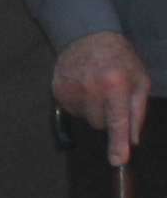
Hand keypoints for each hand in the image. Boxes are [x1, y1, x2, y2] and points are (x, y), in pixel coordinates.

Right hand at [54, 31, 151, 165]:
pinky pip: (72, 112)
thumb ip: (138, 111)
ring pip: (86, 119)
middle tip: (110, 97)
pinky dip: (80, 105)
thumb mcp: (140, 81)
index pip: (117, 120)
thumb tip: (133, 140)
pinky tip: (83, 89)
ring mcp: (71, 90)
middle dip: (108, 117)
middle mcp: (90, 88)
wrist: (87, 36)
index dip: (118, 143)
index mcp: (114, 84)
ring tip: (96, 90)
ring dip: (93, 111)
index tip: (118, 161)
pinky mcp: (57, 92)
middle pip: (100, 124)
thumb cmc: (120, 59)